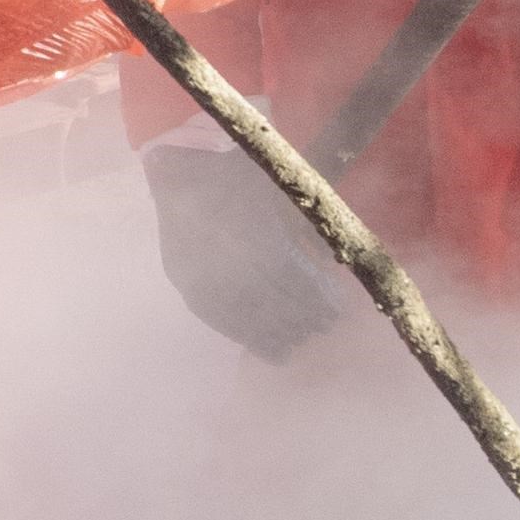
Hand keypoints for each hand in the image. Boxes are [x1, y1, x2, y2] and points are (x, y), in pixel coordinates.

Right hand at [143, 142, 346, 359]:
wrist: (180, 168)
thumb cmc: (238, 174)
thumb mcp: (278, 190)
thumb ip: (305, 227)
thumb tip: (331, 264)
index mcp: (252, 224)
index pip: (293, 273)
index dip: (318, 296)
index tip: (339, 309)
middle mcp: (223, 251)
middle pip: (272, 297)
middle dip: (303, 316)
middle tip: (324, 327)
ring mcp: (199, 269)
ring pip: (246, 314)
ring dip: (279, 332)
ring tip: (300, 340)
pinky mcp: (183, 281)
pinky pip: (218, 319)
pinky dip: (247, 337)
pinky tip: (269, 351)